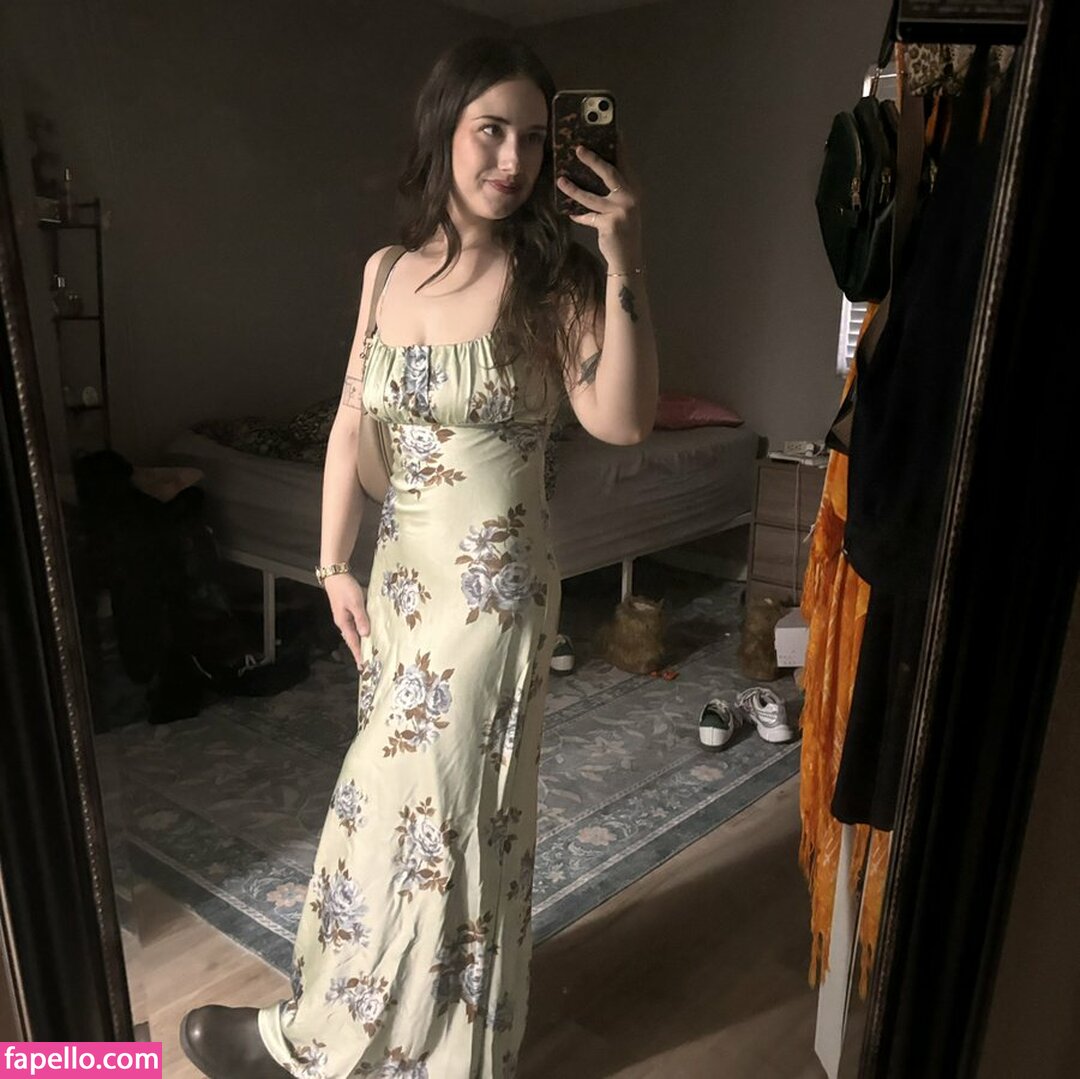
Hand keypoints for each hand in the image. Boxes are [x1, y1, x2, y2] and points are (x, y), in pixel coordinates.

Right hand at [323, 573, 369, 668]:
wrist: (335, 574)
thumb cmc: (345, 588)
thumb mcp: (355, 603)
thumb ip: (361, 619)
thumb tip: (365, 634)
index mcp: (343, 622)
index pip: (353, 642)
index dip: (358, 654)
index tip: (363, 666)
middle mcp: (343, 621)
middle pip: (352, 639)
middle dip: (359, 650)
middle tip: (367, 662)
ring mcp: (344, 616)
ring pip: (353, 632)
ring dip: (360, 641)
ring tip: (367, 650)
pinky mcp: (346, 610)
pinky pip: (354, 624)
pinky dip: (360, 630)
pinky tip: (365, 631)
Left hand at [556, 142, 643, 270]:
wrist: (628, 258)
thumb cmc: (623, 230)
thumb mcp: (622, 207)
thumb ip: (612, 192)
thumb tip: (589, 173)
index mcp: (634, 189)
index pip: (625, 163)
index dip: (618, 145)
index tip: (611, 129)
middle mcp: (630, 198)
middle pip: (610, 173)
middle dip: (593, 159)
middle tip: (577, 148)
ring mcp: (620, 211)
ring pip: (591, 196)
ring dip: (573, 189)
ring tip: (560, 180)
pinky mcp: (609, 225)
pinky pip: (587, 216)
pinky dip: (578, 215)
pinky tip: (569, 212)